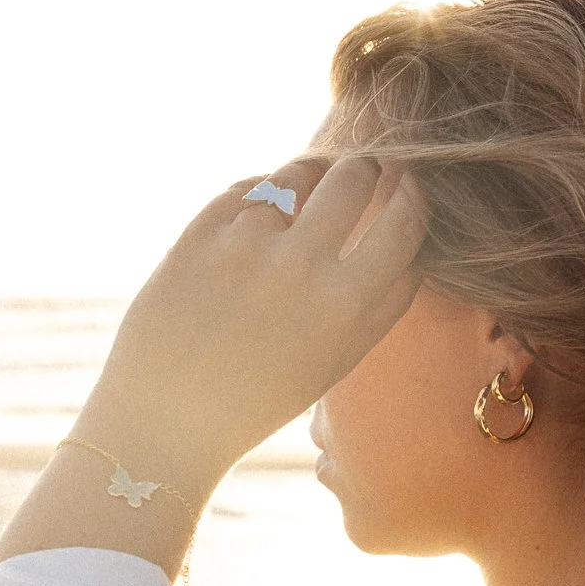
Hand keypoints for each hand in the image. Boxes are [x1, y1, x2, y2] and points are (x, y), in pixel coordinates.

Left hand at [78, 155, 428, 477]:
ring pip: (300, 171)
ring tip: (314, 187)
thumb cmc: (262, 396)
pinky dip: (262, 195)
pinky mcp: (200, 233)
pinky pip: (249, 187)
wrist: (169, 417)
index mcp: (346, 304)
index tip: (410, 185)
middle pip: (356, 176)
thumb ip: (384, 302)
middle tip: (368, 170)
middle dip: (369, 167)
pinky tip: (262, 218)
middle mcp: (301, 264)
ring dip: (314, 173)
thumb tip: (415, 242)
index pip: (406, 220)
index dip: (415, 194)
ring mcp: (246, 243)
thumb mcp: (339, 360)